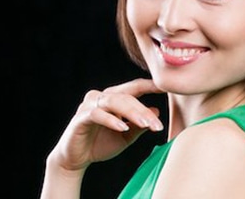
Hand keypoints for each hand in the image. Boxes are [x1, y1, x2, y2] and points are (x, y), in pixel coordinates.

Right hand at [47, 78, 164, 172]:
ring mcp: (90, 105)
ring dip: (132, 113)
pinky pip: (97, 114)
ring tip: (145, 124)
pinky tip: (123, 128)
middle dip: (144, 110)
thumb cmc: (101, 144)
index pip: (135, 87)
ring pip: (115, 102)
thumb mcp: (127, 136)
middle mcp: (102, 97)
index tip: (169, 88)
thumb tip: (157, 111)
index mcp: (114, 97)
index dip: (151, 86)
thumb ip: (139, 124)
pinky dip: (111, 120)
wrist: (76, 159)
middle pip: (128, 96)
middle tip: (157, 125)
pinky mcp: (80, 117)